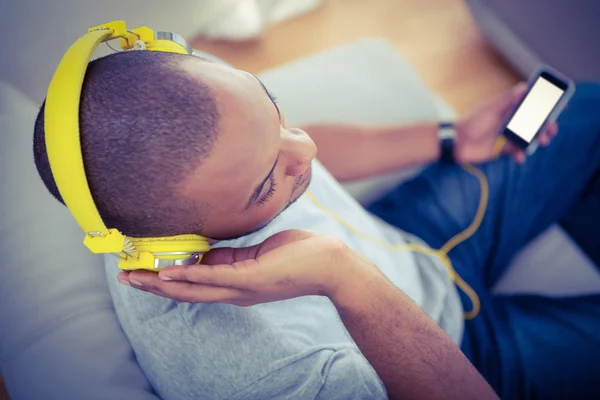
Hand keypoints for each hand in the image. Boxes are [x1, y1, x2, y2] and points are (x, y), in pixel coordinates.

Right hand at [117, 230, 374, 304]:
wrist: (331, 263)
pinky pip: (214, 278)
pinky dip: (189, 277)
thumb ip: (232, 256)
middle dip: (152, 286)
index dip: (163, 279)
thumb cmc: (299, 255)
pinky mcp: (252, 278)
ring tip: (134, 277)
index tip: (139, 271)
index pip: (191, 283)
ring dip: (161, 284)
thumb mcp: (258, 254)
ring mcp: (242, 286)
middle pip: (184, 291)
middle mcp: (233, 290)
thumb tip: (206, 252)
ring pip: (193, 289)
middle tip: (123, 277)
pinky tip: (168, 274)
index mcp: (233, 282)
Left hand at [454, 82, 559, 163]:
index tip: (561, 107)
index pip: (532, 105)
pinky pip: (519, 152)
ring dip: (538, 140)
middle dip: (547, 126)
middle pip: (536, 123)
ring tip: (540, 142)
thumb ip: (507, 99)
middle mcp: (511, 121)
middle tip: (551, 130)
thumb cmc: (471, 122)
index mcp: (510, 109)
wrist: (457, 143)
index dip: (547, 106)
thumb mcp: (490, 109)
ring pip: (530, 138)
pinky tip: (520, 157)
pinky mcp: (504, 149)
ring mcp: (509, 136)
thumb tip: (524, 87)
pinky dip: (522, 155)